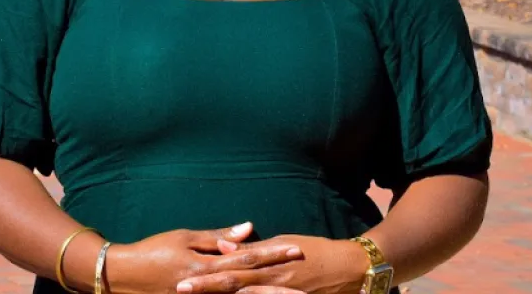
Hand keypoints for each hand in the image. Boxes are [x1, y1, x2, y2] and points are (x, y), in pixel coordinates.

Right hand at [105, 223, 303, 293]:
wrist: (123, 277)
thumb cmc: (155, 251)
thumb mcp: (186, 238)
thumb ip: (218, 237)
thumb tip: (248, 228)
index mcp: (208, 265)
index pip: (248, 257)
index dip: (273, 253)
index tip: (297, 250)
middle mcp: (209, 287)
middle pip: (251, 283)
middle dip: (279, 280)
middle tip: (305, 276)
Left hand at [175, 235, 369, 293]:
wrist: (351, 269)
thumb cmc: (315, 250)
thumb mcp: (283, 243)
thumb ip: (253, 250)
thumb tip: (223, 247)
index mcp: (267, 262)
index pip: (230, 270)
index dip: (205, 276)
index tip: (181, 279)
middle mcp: (271, 281)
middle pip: (232, 287)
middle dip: (205, 291)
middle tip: (180, 290)